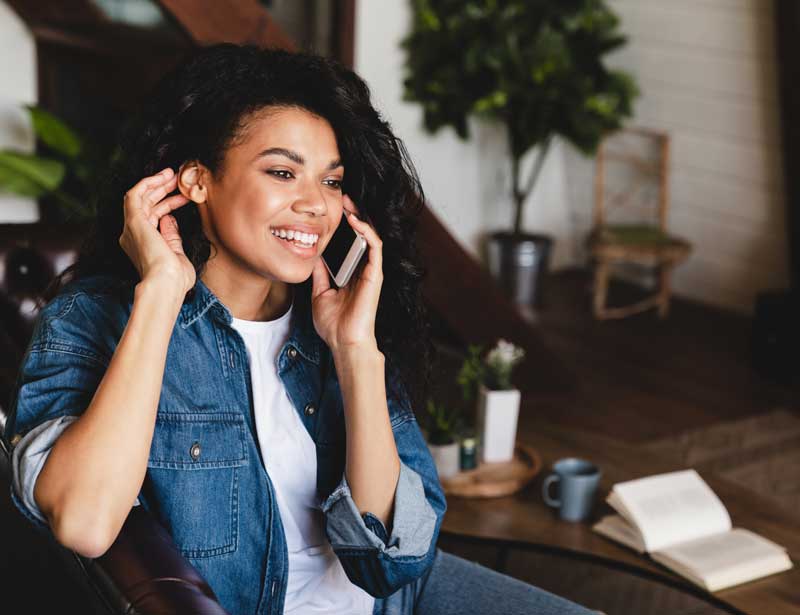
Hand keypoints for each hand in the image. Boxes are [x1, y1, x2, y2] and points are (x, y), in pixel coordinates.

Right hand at [118, 167, 194, 294]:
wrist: (166, 285)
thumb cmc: (175, 279)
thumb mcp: (176, 254)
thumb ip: (172, 236)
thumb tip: (169, 219)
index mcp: (142, 245)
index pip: (153, 218)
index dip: (168, 205)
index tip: (184, 197)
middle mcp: (132, 236)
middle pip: (146, 206)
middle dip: (162, 191)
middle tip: (179, 181)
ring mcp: (131, 228)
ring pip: (139, 198)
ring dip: (156, 184)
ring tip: (173, 175)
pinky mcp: (133, 221)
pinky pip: (134, 194)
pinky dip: (147, 183)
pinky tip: (162, 177)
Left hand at [310, 194, 381, 352]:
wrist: (343, 342)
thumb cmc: (334, 324)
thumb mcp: (319, 293)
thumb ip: (319, 274)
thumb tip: (312, 255)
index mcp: (352, 273)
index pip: (351, 242)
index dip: (345, 224)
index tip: (333, 209)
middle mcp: (364, 269)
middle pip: (363, 235)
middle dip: (354, 213)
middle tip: (343, 196)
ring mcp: (371, 271)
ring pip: (371, 236)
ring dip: (361, 217)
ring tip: (349, 202)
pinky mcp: (375, 275)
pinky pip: (375, 247)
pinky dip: (367, 232)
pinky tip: (355, 221)